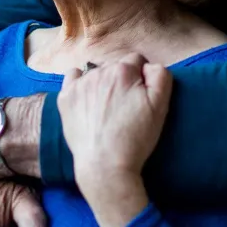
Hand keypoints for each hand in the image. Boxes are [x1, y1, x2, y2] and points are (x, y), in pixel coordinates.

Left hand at [58, 54, 172, 226]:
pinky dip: (80, 83)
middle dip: (123, 79)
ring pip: (96, 72)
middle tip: (125, 106)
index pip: (136, 61)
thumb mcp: (161, 106)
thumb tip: (148, 66)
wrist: (105, 166)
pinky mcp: (65, 97)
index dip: (141, 78)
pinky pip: (73, 76)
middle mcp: (99, 71)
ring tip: (107, 108)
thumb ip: (160, 75)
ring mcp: (80, 84)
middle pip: (116, 66)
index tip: (140, 96)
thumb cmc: (136, 138)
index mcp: (123, 70)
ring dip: (103, 82)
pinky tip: (87, 98)